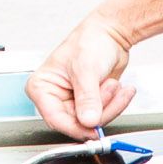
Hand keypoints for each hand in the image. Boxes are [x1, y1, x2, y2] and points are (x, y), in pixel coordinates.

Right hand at [27, 16, 134, 140]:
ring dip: (110, 105)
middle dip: (100, 109)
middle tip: (111, 89)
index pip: (56, 119)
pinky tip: (120, 89)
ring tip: (113, 83)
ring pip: (93, 122)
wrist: (110, 34)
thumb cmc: (90, 41)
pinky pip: (103, 116)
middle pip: (77, 123)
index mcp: (42, 88)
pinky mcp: (89, 104)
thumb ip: (87, 97)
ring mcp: (72, 102)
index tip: (94, 128)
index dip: (77, 127)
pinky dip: (115, 104)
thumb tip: (88, 121)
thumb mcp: (86, 69)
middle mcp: (55, 98)